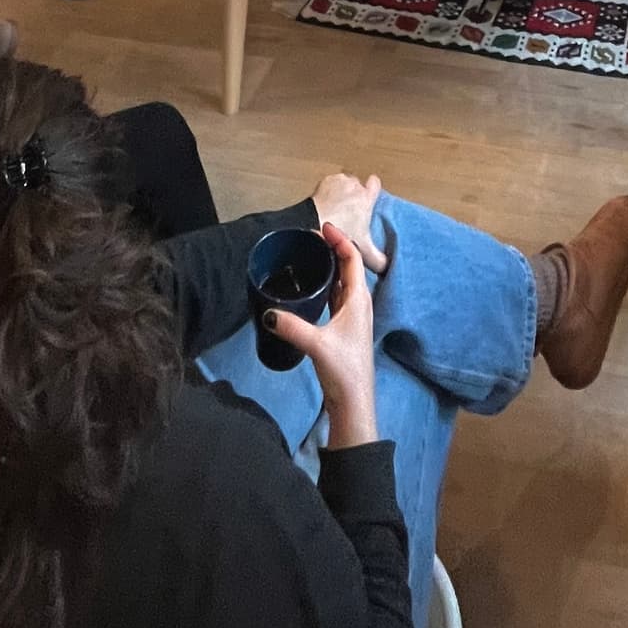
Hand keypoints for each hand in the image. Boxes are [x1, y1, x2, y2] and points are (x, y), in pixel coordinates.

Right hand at [264, 225, 377, 446]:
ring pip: (343, 281)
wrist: (354, 401)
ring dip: (330, 265)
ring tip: (309, 255)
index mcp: (359, 300)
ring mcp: (352, 316)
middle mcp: (358, 304)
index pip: (352, 259)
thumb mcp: (317, 345)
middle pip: (348, 266)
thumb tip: (269, 312)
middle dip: (333, 248)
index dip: (339, 240)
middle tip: (310, 237)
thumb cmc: (344, 370)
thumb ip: (293, 327)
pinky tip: (311, 286)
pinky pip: (336, 296)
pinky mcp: (343, 327)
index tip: (322, 226)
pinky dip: (326, 283)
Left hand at [310, 172, 388, 271]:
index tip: (369, 195)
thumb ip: (378, 259)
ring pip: (342, 183)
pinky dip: (326, 193)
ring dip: (339, 193)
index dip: (372, 188)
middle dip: (353, 195)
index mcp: (366, 198)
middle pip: (357, 185)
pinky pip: (328, 184)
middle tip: (349, 211)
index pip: (375, 183)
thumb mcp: (364, 250)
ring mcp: (338, 182)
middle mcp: (354, 186)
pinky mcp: (323, 182)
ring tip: (334, 209)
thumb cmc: (339, 231)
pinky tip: (324, 205)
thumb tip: (385, 266)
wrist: (315, 224)